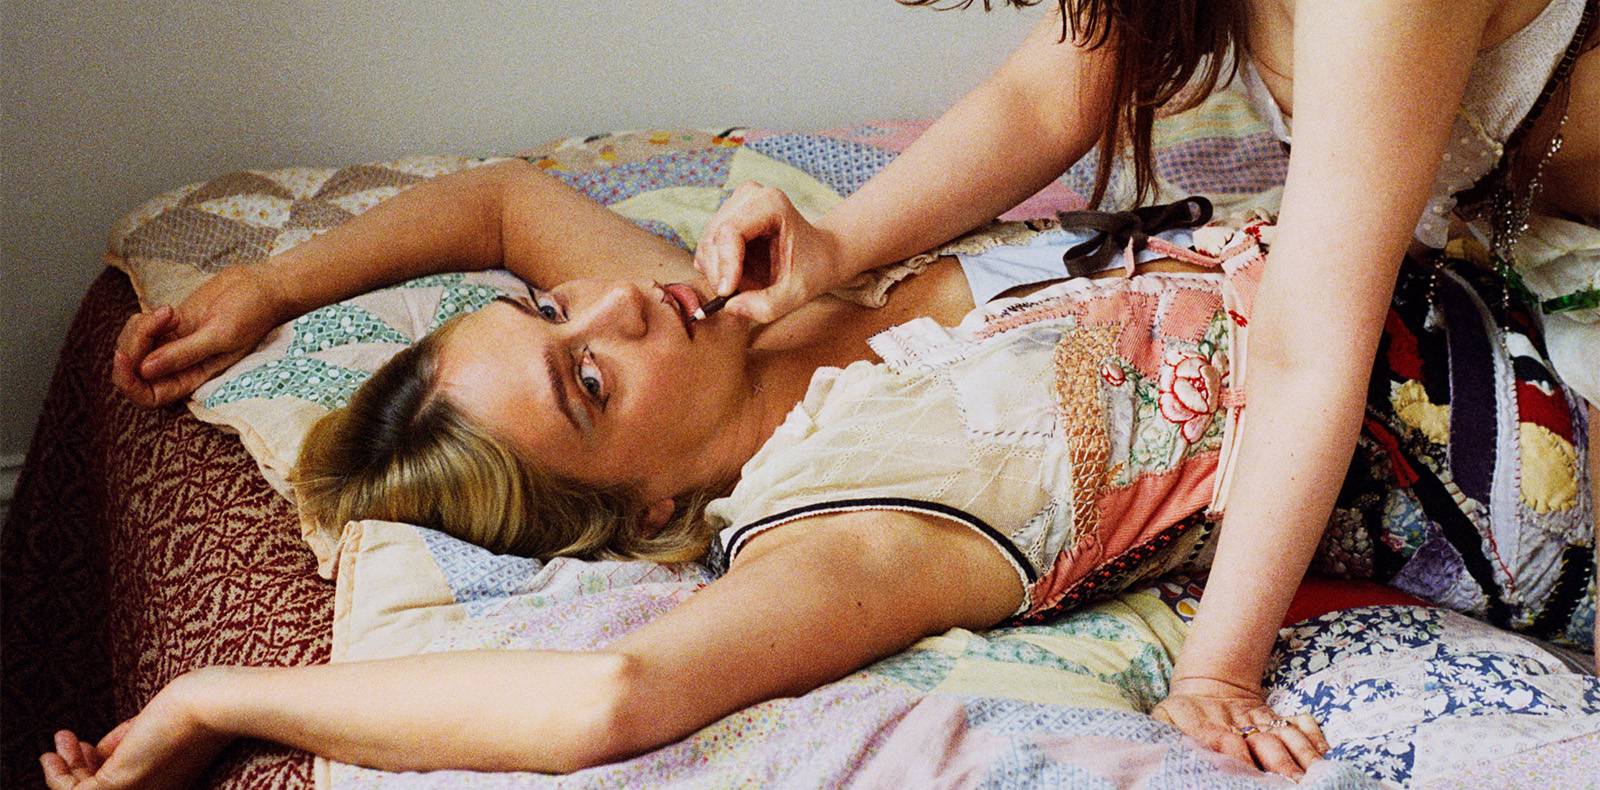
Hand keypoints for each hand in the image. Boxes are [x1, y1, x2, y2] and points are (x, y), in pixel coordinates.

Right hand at [40, 671, 232, 788]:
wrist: (208, 705)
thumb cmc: (192, 707)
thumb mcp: (152, 731)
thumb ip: (123, 744)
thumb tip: (92, 752)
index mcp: (167, 784)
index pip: (122, 783)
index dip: (96, 766)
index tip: (84, 746)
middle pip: (100, 789)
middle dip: (76, 766)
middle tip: (64, 742)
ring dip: (63, 771)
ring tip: (56, 747)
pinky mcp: (120, 786)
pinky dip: (58, 777)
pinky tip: (52, 755)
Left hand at [112, 265, 287, 407]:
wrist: (261, 287)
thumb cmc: (252, 315)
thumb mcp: (221, 336)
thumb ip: (184, 354)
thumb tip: (145, 370)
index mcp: (194, 378)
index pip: (150, 396)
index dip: (130, 383)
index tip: (126, 357)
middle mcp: (180, 366)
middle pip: (135, 371)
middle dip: (131, 347)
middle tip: (149, 323)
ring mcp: (173, 345)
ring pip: (134, 348)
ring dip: (139, 329)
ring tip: (166, 313)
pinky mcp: (170, 326)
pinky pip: (140, 328)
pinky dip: (145, 318)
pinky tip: (168, 310)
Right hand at [693, 182, 848, 323]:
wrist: (820, 254)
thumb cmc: (812, 269)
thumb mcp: (796, 293)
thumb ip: (767, 306)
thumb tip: (730, 307)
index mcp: (771, 204)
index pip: (731, 231)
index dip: (725, 264)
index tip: (726, 294)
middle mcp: (750, 195)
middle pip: (714, 237)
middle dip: (719, 273)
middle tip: (734, 298)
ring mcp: (735, 203)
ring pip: (707, 244)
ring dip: (717, 273)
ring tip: (744, 286)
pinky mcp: (726, 216)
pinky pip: (707, 247)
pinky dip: (716, 268)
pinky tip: (738, 276)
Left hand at [1151, 676, 1328, 780]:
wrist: (1207, 684)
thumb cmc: (1182, 713)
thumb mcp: (1165, 718)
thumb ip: (1164, 732)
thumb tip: (1158, 750)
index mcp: (1210, 727)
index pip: (1229, 745)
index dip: (1240, 761)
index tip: (1249, 776)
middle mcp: (1242, 726)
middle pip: (1267, 745)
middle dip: (1281, 766)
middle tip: (1292, 784)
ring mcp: (1263, 723)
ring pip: (1288, 737)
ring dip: (1303, 756)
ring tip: (1314, 776)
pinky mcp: (1277, 720)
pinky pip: (1301, 724)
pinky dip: (1313, 735)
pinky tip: (1324, 753)